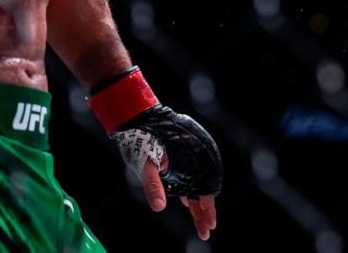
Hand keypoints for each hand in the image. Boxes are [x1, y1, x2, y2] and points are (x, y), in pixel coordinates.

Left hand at [136, 124, 218, 240]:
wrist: (137, 117)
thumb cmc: (141, 138)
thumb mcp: (145, 163)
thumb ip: (153, 185)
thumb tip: (159, 207)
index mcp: (190, 161)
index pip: (203, 190)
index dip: (206, 209)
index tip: (209, 225)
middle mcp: (191, 159)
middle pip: (202, 190)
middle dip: (205, 211)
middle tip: (207, 230)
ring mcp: (185, 158)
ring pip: (196, 184)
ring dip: (198, 203)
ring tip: (202, 220)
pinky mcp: (177, 157)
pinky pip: (188, 177)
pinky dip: (189, 191)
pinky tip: (187, 201)